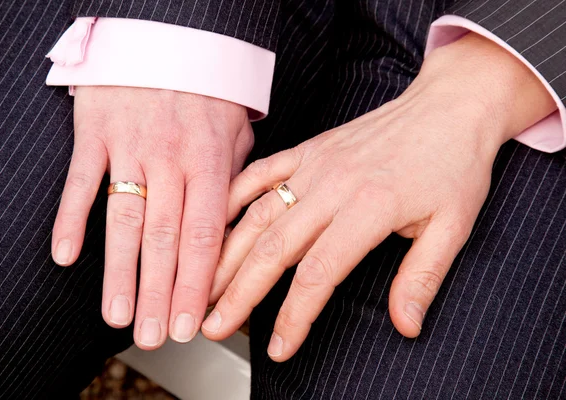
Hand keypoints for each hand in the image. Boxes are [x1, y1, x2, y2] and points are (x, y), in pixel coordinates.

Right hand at [51, 87, 252, 348]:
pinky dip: (70, 217)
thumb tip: (232, 229)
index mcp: (209, 162)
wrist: (168, 37)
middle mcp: (170, 159)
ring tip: (118, 314)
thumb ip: (232, 182)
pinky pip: (80, 181)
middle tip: (155, 335)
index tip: (194, 321)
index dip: (198, 282)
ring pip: (123, 219)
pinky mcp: (96, 134)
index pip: (205, 235)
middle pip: (164, 238)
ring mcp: (130, 147)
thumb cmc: (205, 91)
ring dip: (119, 271)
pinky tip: (65, 256)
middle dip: (160, 292)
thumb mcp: (234, 133)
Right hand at [201, 34, 556, 360]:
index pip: (319, 273)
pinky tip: (216, 222)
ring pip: (258, 214)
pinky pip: (262, 173)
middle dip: (239, 292)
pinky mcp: (309, 150)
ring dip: (228, 253)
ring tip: (206, 285)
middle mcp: (333, 186)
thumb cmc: (453, 163)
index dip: (294, 316)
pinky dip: (234, 197)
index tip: (278, 346)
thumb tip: (406, 324)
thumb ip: (422, 277)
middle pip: (274, 248)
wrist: (449, 106)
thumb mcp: (453, 225)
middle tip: (214, 324)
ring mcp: (316, 165)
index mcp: (370, 207)